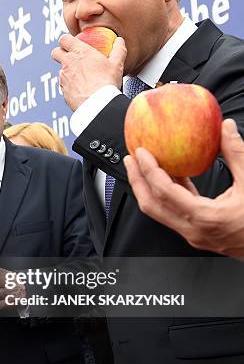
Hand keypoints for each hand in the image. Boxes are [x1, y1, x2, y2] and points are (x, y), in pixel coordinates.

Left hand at [51, 34, 125, 110]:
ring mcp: (63, 77)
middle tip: (69, 57)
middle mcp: (68, 63)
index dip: (66, 41)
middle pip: (55, 52)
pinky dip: (69, 85)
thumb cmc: (107, 82)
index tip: (71, 44)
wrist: (97, 104)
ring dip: (67, 71)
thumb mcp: (117, 64)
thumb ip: (118, 49)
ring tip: (81, 77)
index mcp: (80, 52)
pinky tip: (80, 89)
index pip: (64, 39)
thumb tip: (119, 40)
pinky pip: (63, 85)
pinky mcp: (62, 90)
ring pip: (60, 70)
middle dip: (60, 53)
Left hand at [124, 118, 243, 257]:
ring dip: (148, 189)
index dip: (149, 170)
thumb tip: (225, 129)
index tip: (141, 153)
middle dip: (137, 180)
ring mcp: (193, 234)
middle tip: (130, 159)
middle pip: (152, 205)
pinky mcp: (197, 234)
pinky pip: (173, 213)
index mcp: (205, 217)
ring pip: (159, 212)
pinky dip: (166, 195)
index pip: (164, 191)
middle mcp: (193, 229)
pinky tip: (169, 177)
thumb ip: (238, 155)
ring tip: (142, 167)